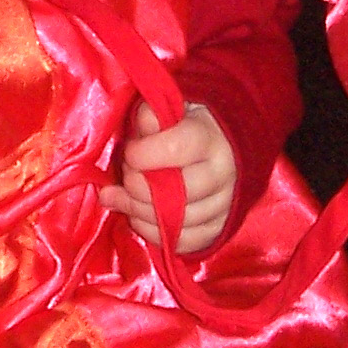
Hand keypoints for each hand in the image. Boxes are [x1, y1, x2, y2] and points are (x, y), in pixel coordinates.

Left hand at [99, 102, 235, 254]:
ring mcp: (225, 205)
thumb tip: (140, 133)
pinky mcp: (221, 227)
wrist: (228, 142)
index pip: (175, 149)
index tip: (130, 151)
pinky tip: (137, 218)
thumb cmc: (190, 120)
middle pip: (176, 194)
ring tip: (120, 197)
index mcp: (211, 138)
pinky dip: (156, 234)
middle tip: (126, 175)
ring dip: (139, 213)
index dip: (142, 154)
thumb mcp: (174, 105)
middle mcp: (224, 175)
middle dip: (138, 187)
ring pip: (178, 222)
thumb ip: (153, 115)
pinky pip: (187, 242)